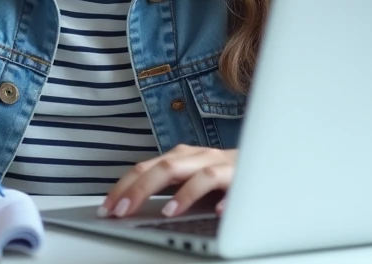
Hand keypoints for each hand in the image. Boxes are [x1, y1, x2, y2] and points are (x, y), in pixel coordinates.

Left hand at [99, 145, 235, 218]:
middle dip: (140, 189)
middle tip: (122, 211)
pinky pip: (236, 186)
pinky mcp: (245, 176)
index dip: (124, 186)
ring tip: (166, 213)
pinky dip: (225, 199)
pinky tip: (218, 212)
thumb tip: (132, 205)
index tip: (107, 208)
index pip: (146, 167)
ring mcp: (222, 165)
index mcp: (181, 157)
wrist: (264, 162)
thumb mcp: (190, 180)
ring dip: (183, 194)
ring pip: (200, 173)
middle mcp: (199, 157)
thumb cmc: (223, 176)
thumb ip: (167, 188)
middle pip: (166, 167)